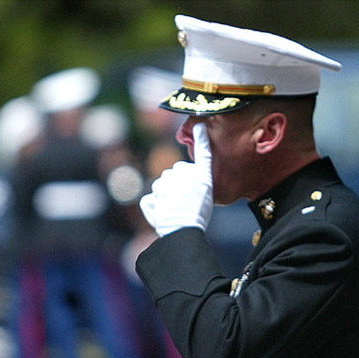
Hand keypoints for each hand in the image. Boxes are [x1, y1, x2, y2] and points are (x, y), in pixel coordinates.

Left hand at [140, 122, 213, 236]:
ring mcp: (164, 185)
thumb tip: (179, 168)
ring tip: (175, 210)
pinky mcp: (151, 197)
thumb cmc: (198, 215)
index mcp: (199, 175)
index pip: (203, 154)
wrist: (183, 229)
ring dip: (165, 195)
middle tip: (185, 201)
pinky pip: (150, 200)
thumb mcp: (208, 194)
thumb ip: (197, 176)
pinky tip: (162, 216)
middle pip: (174, 174)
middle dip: (177, 184)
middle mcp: (181, 175)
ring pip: (161, 186)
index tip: (200, 127)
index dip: (202, 140)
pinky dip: (154, 207)